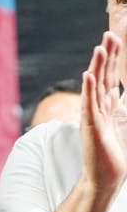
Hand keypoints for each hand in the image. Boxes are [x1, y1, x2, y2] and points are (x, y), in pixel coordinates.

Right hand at [80, 31, 126, 197]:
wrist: (107, 176)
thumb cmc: (116, 152)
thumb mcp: (126, 121)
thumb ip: (124, 105)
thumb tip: (125, 90)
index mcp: (109, 104)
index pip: (110, 75)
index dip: (113, 57)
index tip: (114, 38)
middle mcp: (100, 106)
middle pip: (103, 75)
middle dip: (107, 55)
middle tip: (108, 34)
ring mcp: (94, 115)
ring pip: (95, 86)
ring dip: (96, 66)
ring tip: (99, 48)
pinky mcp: (91, 126)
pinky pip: (89, 104)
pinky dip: (87, 89)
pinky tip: (88, 76)